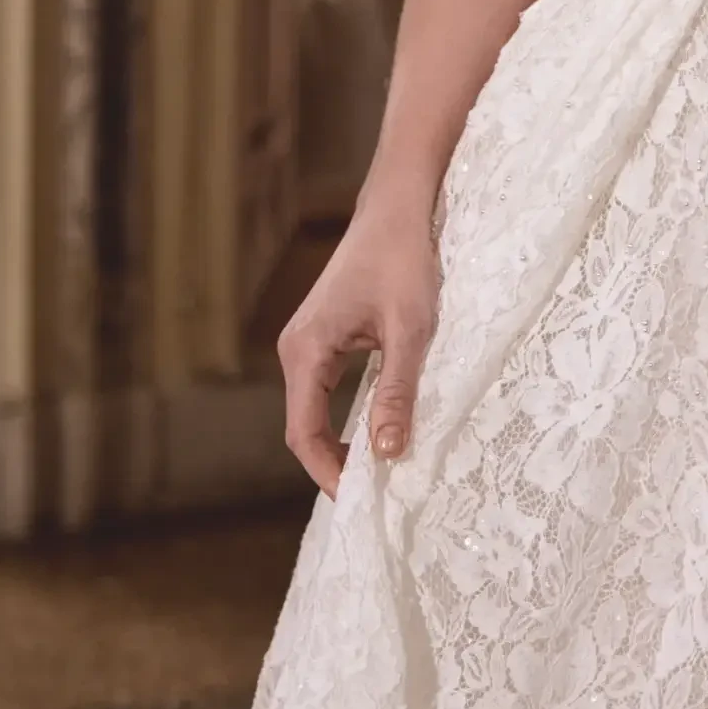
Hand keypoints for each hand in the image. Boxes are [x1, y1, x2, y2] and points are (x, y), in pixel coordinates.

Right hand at [277, 186, 440, 498]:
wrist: (399, 205)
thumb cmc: (405, 258)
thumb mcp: (410, 329)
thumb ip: (396, 391)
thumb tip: (389, 454)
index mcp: (305, 350)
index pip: (302, 433)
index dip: (329, 474)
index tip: (363, 503)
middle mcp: (297, 349)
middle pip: (304, 426)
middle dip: (334, 464)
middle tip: (377, 496)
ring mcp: (308, 342)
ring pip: (314, 410)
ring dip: (340, 443)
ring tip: (379, 473)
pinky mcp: (326, 336)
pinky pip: (326, 392)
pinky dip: (345, 419)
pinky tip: (376, 432)